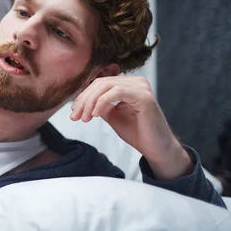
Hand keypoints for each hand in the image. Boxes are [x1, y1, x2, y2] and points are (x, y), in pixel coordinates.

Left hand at [71, 76, 192, 178]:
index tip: (74, 112)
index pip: (99, 83)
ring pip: (105, 86)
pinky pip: (116, 92)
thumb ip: (99, 103)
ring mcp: (141, 87)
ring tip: (85, 118)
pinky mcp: (144, 96)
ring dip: (90, 102)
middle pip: (100, 83)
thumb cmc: (137, 132)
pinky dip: (102, 103)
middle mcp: (136, 81)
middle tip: (75, 116)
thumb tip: (82, 99)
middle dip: (84, 100)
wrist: (155, 149)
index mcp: (128, 83)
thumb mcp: (112, 114)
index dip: (83, 96)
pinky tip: (96, 115)